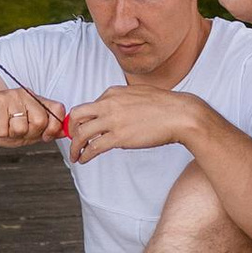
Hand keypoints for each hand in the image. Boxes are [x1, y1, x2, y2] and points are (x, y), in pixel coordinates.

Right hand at [0, 86, 65, 146]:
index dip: (54, 127)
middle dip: (28, 134)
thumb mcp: (24, 131)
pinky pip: (3, 129)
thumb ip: (43, 131)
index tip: (44, 136)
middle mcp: (25, 95)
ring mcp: (11, 97)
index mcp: (35, 100)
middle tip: (15, 130)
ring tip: (2, 125)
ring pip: (21, 127)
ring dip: (10, 134)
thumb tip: (64, 133)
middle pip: (40, 121)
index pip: (57, 109)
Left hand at [62, 86, 200, 163]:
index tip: (83, 130)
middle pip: (77, 115)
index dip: (83, 120)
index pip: (89, 106)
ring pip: (81, 133)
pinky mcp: (118, 137)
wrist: (180, 114)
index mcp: (113, 92)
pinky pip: (94, 147)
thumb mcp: (138, 94)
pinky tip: (85, 159)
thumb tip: (114, 113)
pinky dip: (85, 154)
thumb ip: (122, 101)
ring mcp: (112, 120)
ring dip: (75, 146)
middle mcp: (108, 104)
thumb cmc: (164, 106)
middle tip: (73, 141)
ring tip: (75, 155)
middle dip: (71, 129)